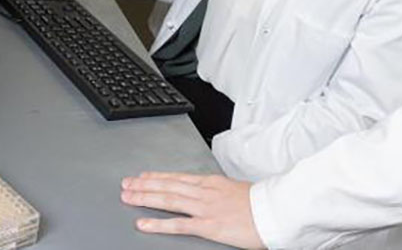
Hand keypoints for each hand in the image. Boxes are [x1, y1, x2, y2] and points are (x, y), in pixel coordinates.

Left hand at [121, 172, 263, 248]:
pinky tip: (143, 224)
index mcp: (212, 183)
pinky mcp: (209, 225)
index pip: (178, 177)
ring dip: (145, 197)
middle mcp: (205, 192)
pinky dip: (158, 223)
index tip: (143, 176)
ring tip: (128, 197)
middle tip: (126, 184)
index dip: (157, 177)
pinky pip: (178, 225)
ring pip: (168, 199)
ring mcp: (205, 208)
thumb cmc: (261, 203)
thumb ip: (219, 192)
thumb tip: (211, 194)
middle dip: (144, 185)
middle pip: (168, 186)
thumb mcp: (237, 190)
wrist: (276, 210)